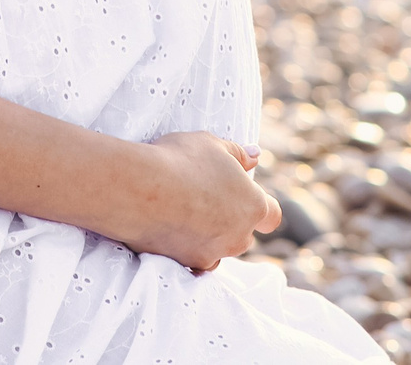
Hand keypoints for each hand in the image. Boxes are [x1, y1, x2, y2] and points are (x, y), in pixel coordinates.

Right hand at [113, 132, 280, 271]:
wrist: (139, 189)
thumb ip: (237, 153)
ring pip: (219, 249)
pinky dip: (188, 249)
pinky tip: (172, 232)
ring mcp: (214, 254)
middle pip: (244, 234)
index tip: (245, 197)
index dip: (261, 207)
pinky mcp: (187, 264)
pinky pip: (195, 261)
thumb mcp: (211, 144)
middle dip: (231, 221)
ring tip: (183, 214)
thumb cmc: (179, 160)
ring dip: (210, 237)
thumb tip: (255, 155)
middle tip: (205, 200)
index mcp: (253, 205)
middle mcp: (239, 236)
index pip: (271, 216)